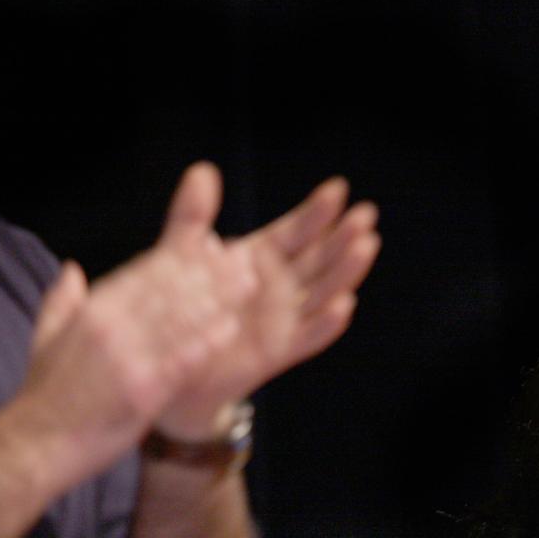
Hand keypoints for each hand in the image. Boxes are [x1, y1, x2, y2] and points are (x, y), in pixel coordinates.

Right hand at [0, 163, 256, 537]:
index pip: (142, 273)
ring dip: (217, 299)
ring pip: (178, 318)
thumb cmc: (44, 398)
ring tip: (248, 286)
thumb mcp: (44, 338)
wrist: (34, 446)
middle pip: (167, 289)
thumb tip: (71, 268)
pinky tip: (229, 330)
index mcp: (91, 312)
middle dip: (209, 273)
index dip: (180, 257)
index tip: (211, 245)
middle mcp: (109, 327)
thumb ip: (61, 300)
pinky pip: (179, 360)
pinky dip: (205, 342)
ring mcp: (126, 357)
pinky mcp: (140, 390)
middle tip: (245, 260)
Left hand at [154, 172, 380, 437]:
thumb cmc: (183, 310)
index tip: (338, 189)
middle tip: (365, 215)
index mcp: (263, 260)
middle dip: (344, 237)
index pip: (298, 231)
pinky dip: (328, 322)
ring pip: (325, 292)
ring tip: (365, 247)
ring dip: (347, 272)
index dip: (318, 212)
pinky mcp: (280, 350)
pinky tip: (345, 304)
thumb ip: (192, 215)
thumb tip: (204, 171)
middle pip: (321, 258)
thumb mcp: (183, 256)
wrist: (173, 366)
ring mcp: (285, 319)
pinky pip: (310, 335)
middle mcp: (282, 288)